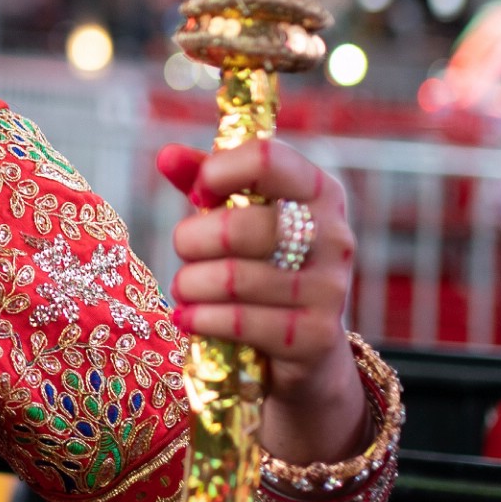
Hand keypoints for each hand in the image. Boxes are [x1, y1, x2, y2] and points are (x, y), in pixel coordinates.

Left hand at [159, 135, 355, 401]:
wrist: (310, 345)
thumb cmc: (266, 263)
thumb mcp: (241, 215)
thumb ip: (206, 180)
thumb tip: (167, 156)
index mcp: (319, 191)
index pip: (266, 159)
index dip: (217, 172)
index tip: (199, 195)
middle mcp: (333, 235)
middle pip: (239, 226)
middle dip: (191, 240)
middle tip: (182, 251)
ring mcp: (330, 288)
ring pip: (233, 278)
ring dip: (190, 284)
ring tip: (184, 288)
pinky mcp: (316, 335)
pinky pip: (240, 321)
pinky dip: (201, 318)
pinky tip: (188, 318)